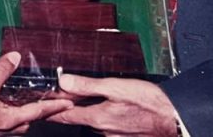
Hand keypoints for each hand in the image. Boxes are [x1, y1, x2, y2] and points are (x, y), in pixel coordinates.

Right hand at [0, 52, 72, 133]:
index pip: (38, 112)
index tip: (68, 103)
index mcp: (7, 120)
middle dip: (39, 114)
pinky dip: (8, 112)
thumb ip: (2, 71)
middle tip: (49, 104)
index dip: (54, 106)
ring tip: (28, 103)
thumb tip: (14, 58)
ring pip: (15, 123)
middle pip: (27, 122)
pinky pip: (2, 120)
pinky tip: (2, 104)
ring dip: (23, 114)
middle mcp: (2, 127)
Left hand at [47, 75, 178, 136]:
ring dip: (90, 110)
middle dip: (70, 107)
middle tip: (62, 94)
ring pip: (94, 122)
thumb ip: (88, 85)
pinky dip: (105, 115)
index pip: (64, 116)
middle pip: (78, 118)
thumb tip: (64, 81)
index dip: (49, 110)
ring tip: (90, 96)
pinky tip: (115, 106)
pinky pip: (108, 125)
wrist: (175, 119)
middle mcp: (103, 131)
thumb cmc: (150, 103)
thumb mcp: (116, 87)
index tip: (36, 107)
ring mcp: (114, 136)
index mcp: (97, 118)